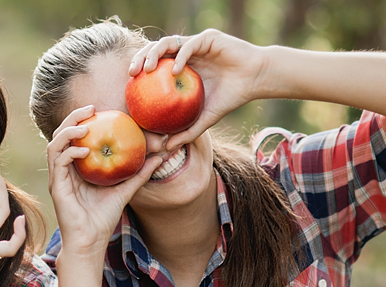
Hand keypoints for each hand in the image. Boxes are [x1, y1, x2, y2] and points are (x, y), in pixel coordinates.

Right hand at [47, 105, 162, 260]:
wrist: (90, 242)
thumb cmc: (104, 219)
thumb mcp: (126, 191)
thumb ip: (139, 174)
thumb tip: (159, 157)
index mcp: (76, 168)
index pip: (75, 137)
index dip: (83, 120)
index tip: (99, 109)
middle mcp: (64, 170)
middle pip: (61, 135)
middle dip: (73, 117)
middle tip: (91, 108)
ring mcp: (58, 178)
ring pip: (54, 144)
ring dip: (68, 131)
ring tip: (85, 125)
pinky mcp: (57, 187)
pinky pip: (58, 162)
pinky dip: (69, 152)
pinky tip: (83, 150)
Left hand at [129, 30, 268, 151]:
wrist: (256, 80)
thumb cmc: (231, 97)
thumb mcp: (205, 118)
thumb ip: (186, 131)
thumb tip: (166, 149)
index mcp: (181, 66)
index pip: (153, 63)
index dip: (139, 69)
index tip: (129, 85)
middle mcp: (185, 52)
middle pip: (155, 50)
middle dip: (139, 58)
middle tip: (132, 74)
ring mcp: (195, 44)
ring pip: (168, 42)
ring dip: (153, 53)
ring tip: (147, 69)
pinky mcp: (208, 38)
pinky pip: (188, 46)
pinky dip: (180, 57)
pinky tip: (174, 71)